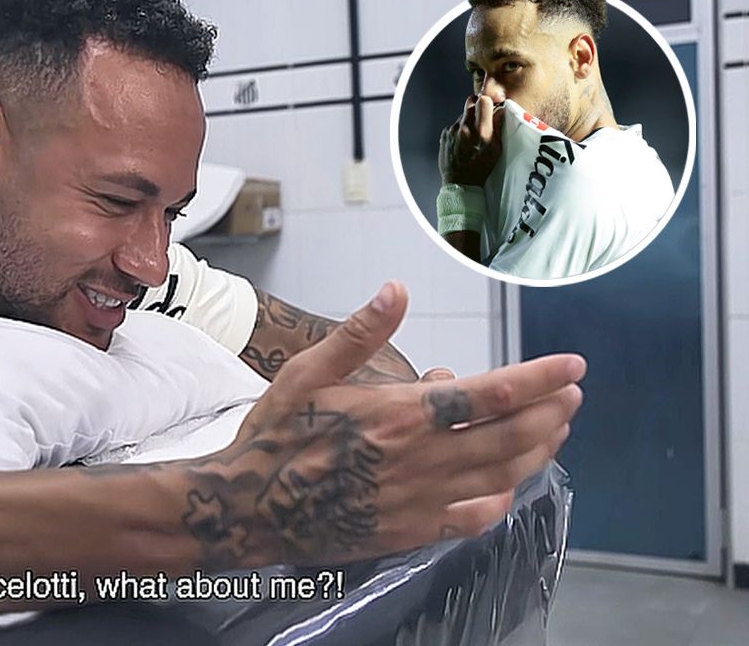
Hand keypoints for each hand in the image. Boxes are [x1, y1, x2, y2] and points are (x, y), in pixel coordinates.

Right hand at [180, 281, 583, 568]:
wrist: (247, 507)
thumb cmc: (275, 435)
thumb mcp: (308, 372)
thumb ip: (360, 332)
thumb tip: (397, 290)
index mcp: (399, 414)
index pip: (491, 393)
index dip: (540, 378)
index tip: (573, 366)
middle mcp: (420, 458)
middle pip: (511, 436)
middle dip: (551, 412)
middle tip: (572, 395)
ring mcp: (420, 499)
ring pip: (501, 476)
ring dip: (537, 451)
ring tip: (554, 430)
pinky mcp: (411, 530)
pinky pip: (473, 519)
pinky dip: (502, 500)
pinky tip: (508, 485)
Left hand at [439, 95, 504, 186]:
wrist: (460, 182)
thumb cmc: (481, 167)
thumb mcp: (496, 149)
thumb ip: (498, 127)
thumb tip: (500, 109)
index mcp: (481, 132)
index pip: (483, 101)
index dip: (487, 101)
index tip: (489, 105)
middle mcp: (465, 128)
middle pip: (470, 102)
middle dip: (477, 105)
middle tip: (481, 116)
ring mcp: (452, 131)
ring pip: (462, 114)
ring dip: (468, 119)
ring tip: (472, 134)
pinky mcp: (444, 134)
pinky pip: (454, 124)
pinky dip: (459, 129)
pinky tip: (463, 141)